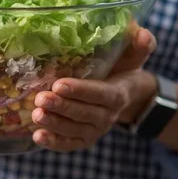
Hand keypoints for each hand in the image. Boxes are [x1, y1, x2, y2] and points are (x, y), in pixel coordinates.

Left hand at [31, 27, 157, 150]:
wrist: (127, 94)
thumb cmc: (123, 68)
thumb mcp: (133, 55)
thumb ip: (140, 43)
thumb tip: (141, 33)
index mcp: (118, 94)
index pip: (101, 94)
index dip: (81, 91)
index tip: (59, 84)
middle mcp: (107, 115)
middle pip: (85, 114)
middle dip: (62, 107)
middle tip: (41, 98)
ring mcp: (95, 130)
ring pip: (74, 130)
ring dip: (55, 124)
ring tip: (36, 115)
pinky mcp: (83, 139)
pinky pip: (69, 144)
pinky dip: (54, 143)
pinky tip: (36, 136)